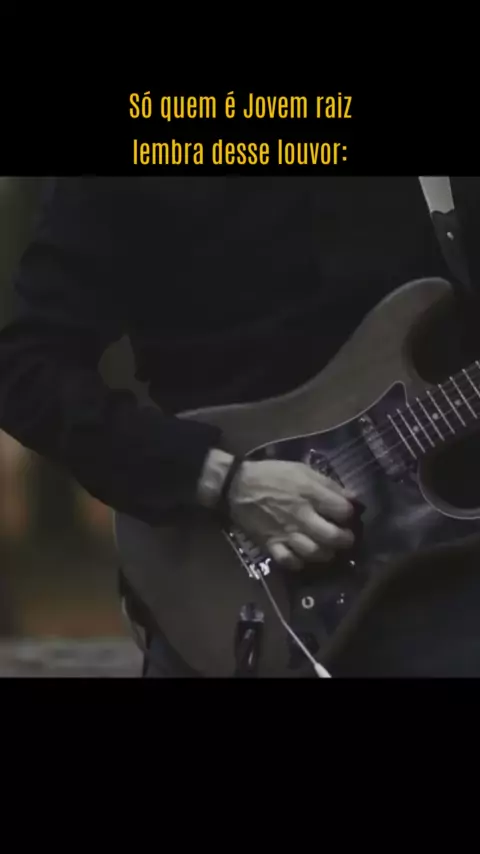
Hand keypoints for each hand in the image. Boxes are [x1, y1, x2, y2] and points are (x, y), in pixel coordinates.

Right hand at [228, 458, 355, 569]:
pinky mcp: (271, 544)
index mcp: (310, 494)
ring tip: (327, 548)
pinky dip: (299, 563)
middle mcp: (301, 516)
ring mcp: (286, 533)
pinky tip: (303, 557)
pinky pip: (289, 561)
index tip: (348, 515)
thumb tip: (352, 497)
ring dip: (326, 553)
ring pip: (314, 552)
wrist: (237, 486)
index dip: (350, 514)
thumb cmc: (272, 475)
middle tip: (345, 537)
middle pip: (333, 537)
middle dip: (345, 540)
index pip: (343, 511)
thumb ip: (328, 484)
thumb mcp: (302, 470)